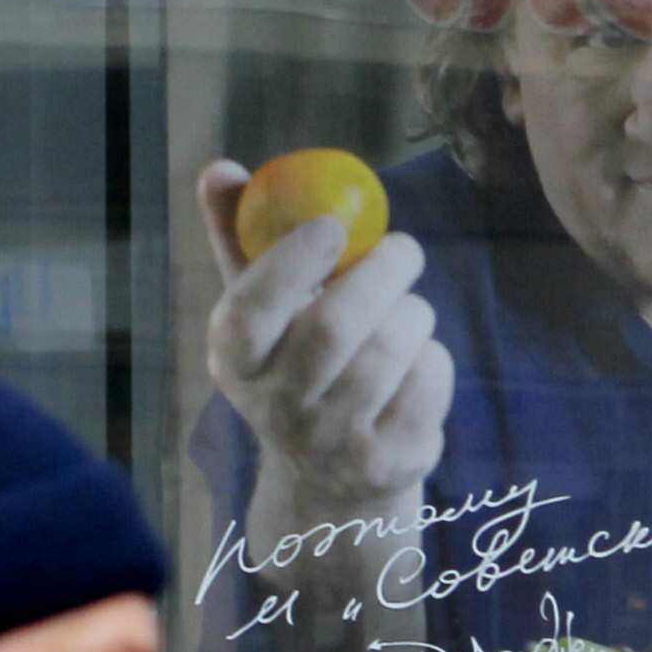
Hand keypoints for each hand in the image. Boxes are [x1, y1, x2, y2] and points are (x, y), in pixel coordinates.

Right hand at [198, 160, 450, 519]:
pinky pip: (428, 382)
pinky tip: (416, 362)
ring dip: (412, 312)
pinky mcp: (388, 464)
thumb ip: (241, 239)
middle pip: (332, 328)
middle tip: (404, 248)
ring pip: (389, 351)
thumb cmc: (295, 366)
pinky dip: (433, 357)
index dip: (290, 264)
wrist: (329, 482)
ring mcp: (331, 444)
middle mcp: (275, 411)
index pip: (249, 315)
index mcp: (234, 365)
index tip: (331, 225)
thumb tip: (219, 169)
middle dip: (381, 272)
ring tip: (407, 310)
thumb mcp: (263, 312)